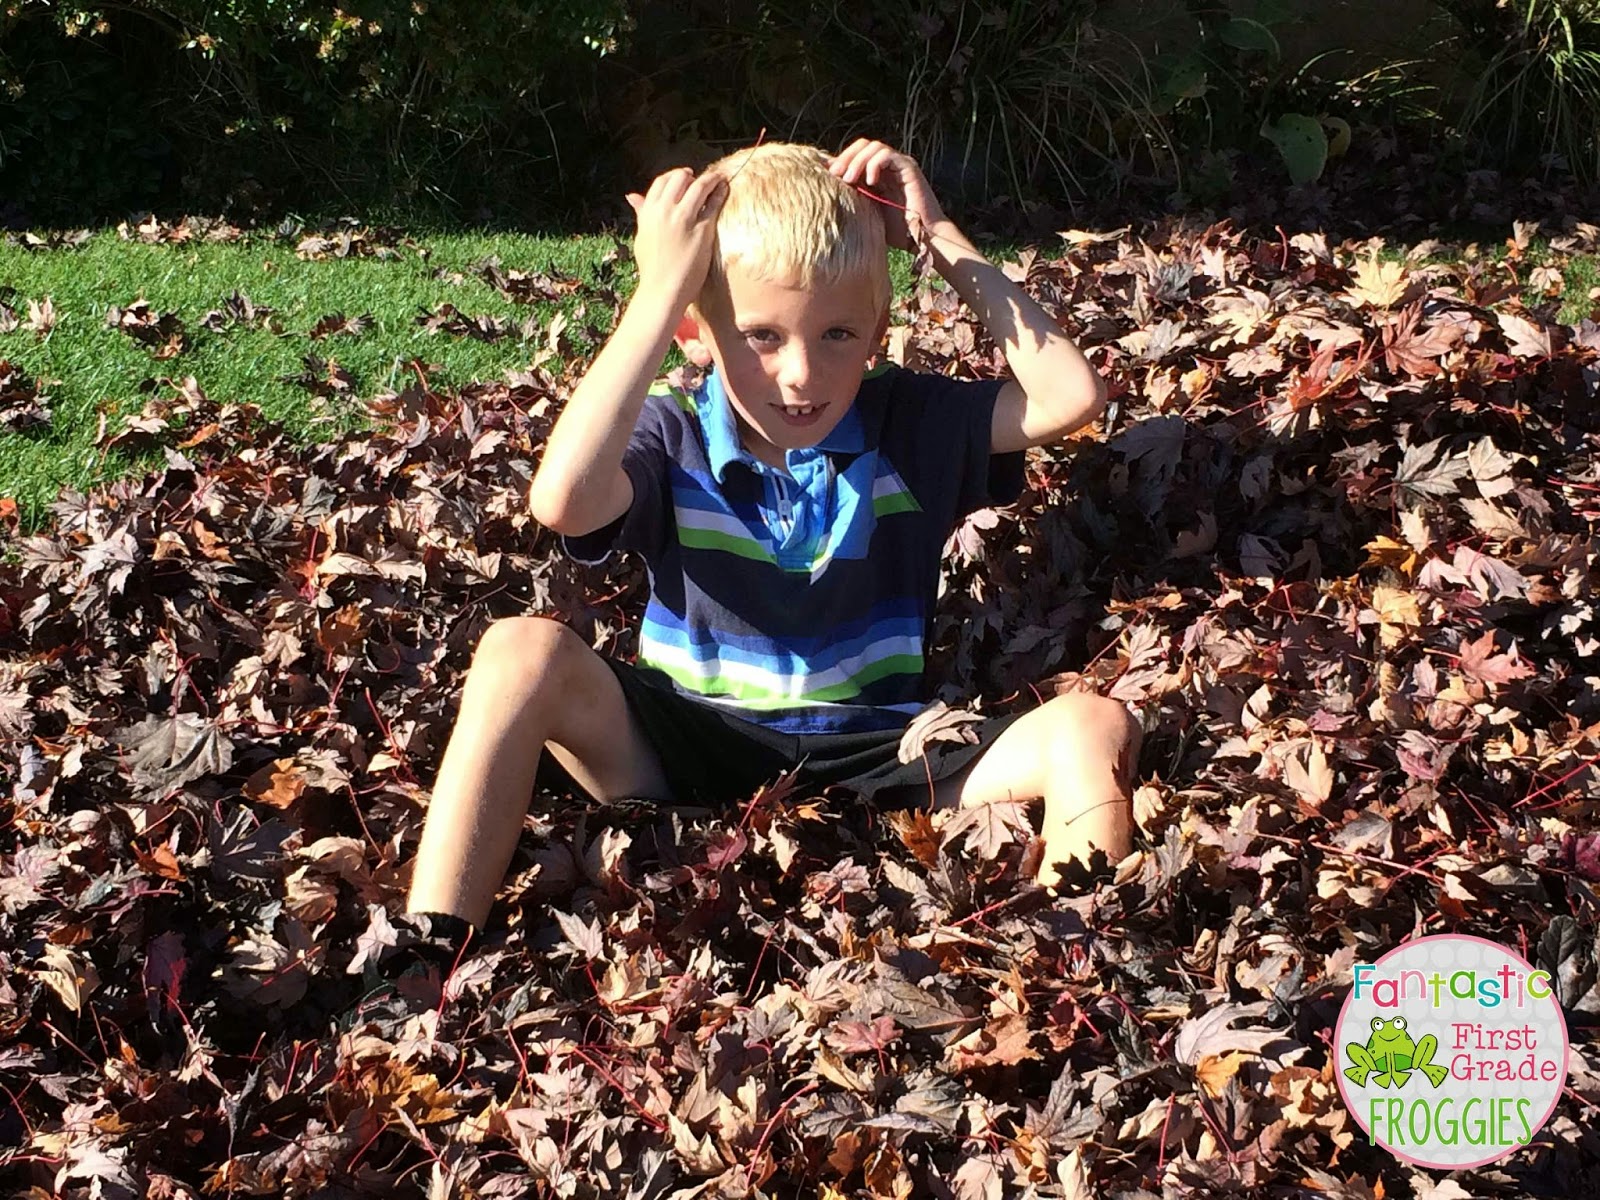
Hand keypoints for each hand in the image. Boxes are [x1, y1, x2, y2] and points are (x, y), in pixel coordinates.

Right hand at [625, 167, 727, 305]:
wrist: (662, 289)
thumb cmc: (651, 267)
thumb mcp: (641, 236)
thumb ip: (641, 214)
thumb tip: (632, 196)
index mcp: (648, 212)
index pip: (661, 182)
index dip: (674, 176)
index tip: (684, 178)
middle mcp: (665, 211)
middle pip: (680, 179)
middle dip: (692, 176)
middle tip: (702, 179)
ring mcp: (684, 219)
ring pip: (699, 187)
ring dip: (711, 179)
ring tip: (719, 178)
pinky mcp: (702, 230)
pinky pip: (713, 204)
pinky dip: (719, 193)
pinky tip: (724, 190)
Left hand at [828, 138, 946, 253]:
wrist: (922, 238)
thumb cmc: (897, 232)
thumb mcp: (867, 212)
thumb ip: (853, 197)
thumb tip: (828, 190)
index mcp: (878, 174)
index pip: (855, 154)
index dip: (840, 161)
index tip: (826, 175)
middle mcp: (888, 166)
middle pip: (863, 145)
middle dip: (846, 157)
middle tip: (835, 174)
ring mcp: (899, 165)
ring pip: (874, 146)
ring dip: (857, 161)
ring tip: (849, 180)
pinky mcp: (909, 168)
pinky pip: (887, 155)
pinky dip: (875, 164)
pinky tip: (870, 182)